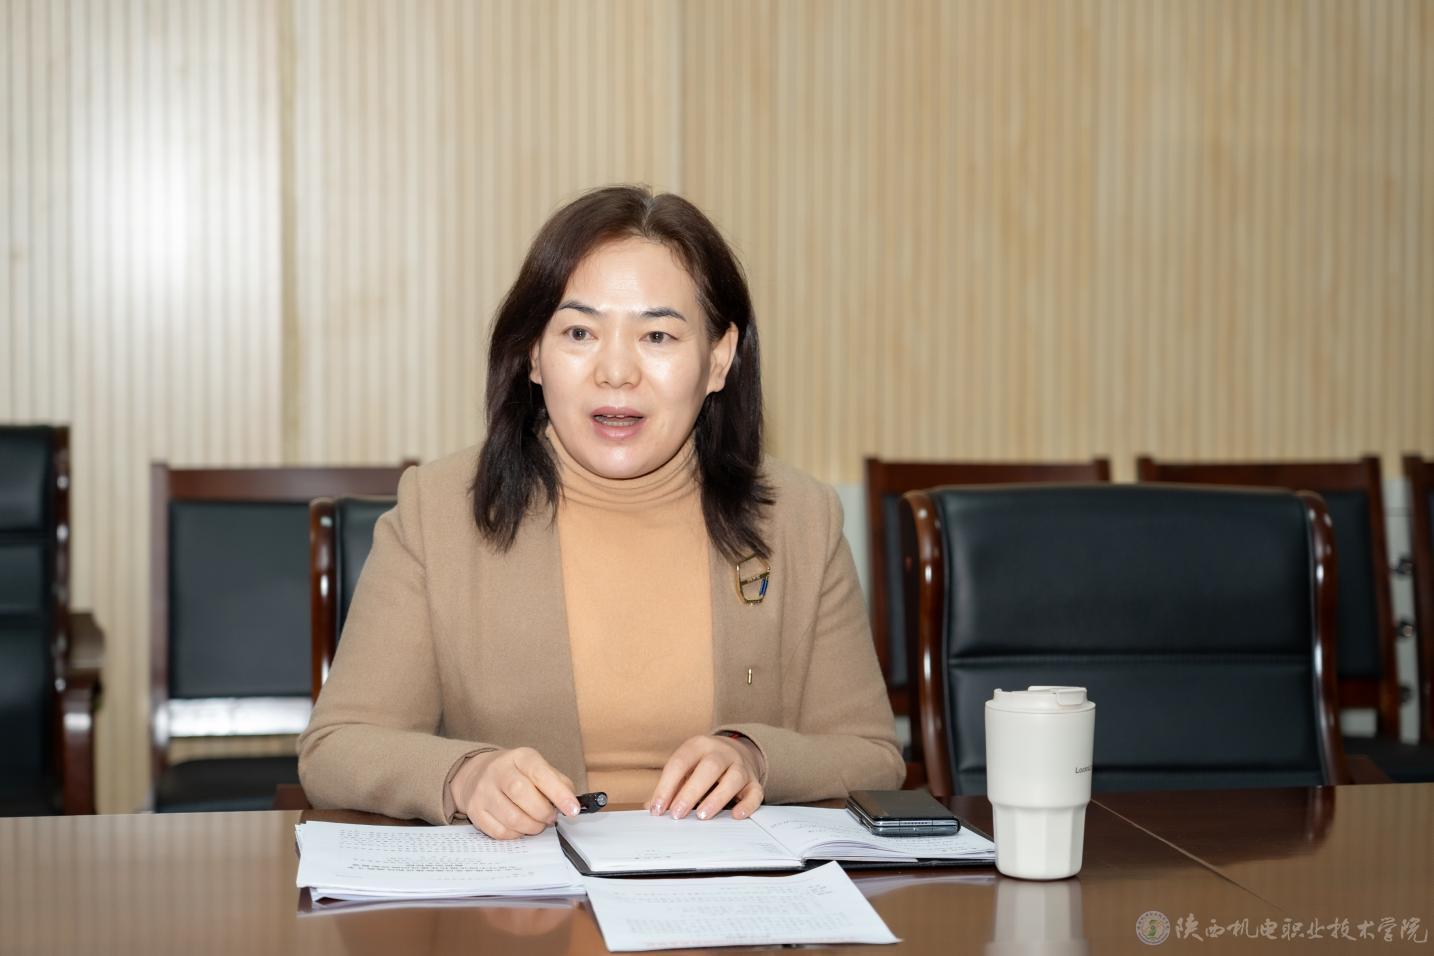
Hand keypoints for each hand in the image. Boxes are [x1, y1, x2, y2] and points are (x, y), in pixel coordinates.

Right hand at [448, 747, 579, 838]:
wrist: (476, 774)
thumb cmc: (516, 774)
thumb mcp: (537, 768)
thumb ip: (558, 783)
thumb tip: (571, 803)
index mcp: (520, 757)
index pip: (540, 773)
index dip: (559, 793)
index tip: (573, 809)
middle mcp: (498, 771)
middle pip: (523, 796)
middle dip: (543, 813)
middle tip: (550, 817)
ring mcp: (483, 791)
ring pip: (512, 818)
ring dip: (532, 827)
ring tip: (537, 823)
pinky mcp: (475, 811)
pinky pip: (500, 832)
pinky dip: (516, 834)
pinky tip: (520, 827)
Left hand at [647, 734, 764, 820]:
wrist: (735, 752)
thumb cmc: (702, 765)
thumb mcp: (685, 768)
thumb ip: (669, 787)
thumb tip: (650, 808)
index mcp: (699, 745)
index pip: (680, 762)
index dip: (666, 786)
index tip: (657, 808)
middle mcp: (722, 752)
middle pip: (709, 767)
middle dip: (691, 792)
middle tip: (677, 814)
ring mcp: (741, 766)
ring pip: (733, 778)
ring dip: (717, 798)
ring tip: (702, 816)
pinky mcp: (754, 782)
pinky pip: (755, 792)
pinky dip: (747, 805)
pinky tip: (737, 815)